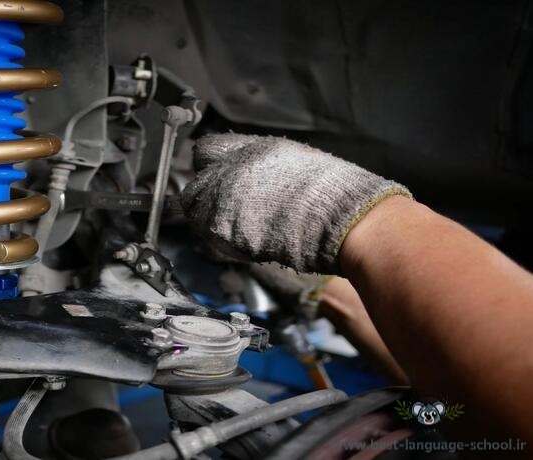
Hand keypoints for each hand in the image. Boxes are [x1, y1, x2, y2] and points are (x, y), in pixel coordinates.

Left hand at [181, 134, 409, 272]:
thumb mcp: (292, 161)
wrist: (348, 220)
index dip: (208, 169)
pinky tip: (248, 243)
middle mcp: (233, 168)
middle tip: (225, 215)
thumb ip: (258, 164)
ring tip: (241, 232)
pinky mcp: (225, 228)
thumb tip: (239, 173)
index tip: (214, 181)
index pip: (204, 150)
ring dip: (211, 224)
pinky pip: (209, 237)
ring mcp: (226, 197)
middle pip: (193, 186)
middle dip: (204, 200)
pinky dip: (222, 243)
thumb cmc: (333, 196)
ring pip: (196, 214)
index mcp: (252, 147)